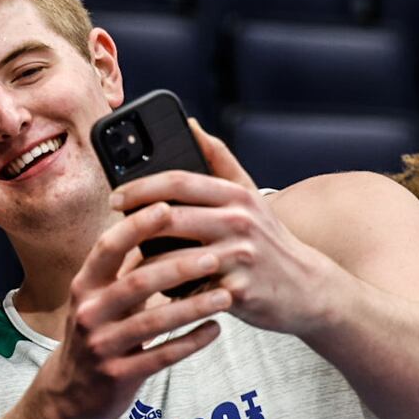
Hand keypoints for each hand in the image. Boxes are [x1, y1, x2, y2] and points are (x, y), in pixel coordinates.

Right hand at [36, 178, 235, 418]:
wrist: (71, 394)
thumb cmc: (98, 333)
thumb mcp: (98, 298)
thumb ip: (123, 268)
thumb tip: (159, 222)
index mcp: (85, 285)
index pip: (109, 247)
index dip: (137, 226)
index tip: (169, 206)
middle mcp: (89, 313)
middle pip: (136, 283)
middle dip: (178, 267)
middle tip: (215, 256)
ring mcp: (102, 347)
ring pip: (152, 322)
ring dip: (192, 307)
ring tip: (225, 296)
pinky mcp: (119, 376)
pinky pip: (161, 356)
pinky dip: (190, 342)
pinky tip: (215, 330)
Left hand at [108, 119, 340, 336]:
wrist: (307, 288)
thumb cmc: (269, 241)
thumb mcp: (250, 195)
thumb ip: (219, 159)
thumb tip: (190, 124)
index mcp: (236, 195)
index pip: (178, 180)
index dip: (141, 186)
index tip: (116, 195)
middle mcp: (238, 222)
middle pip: (171, 216)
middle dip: (133, 224)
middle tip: (111, 232)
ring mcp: (238, 257)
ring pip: (173, 258)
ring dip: (144, 263)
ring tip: (127, 264)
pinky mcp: (236, 291)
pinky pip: (187, 292)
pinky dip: (167, 293)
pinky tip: (154, 293)